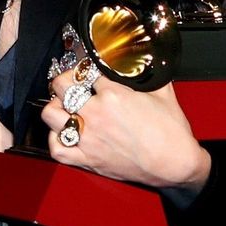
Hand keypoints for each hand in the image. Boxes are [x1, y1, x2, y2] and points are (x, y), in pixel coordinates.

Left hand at [40, 68, 210, 194]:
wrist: (175, 165)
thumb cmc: (171, 133)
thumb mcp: (164, 93)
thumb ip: (148, 74)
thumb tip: (145, 60)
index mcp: (113, 95)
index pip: (86, 71)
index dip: (85, 68)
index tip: (87, 70)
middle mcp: (96, 114)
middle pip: (61, 86)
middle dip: (64, 80)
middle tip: (70, 82)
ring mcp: (88, 137)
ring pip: (51, 115)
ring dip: (54, 106)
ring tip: (62, 105)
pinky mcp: (87, 159)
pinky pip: (56, 148)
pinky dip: (54, 139)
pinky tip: (62, 133)